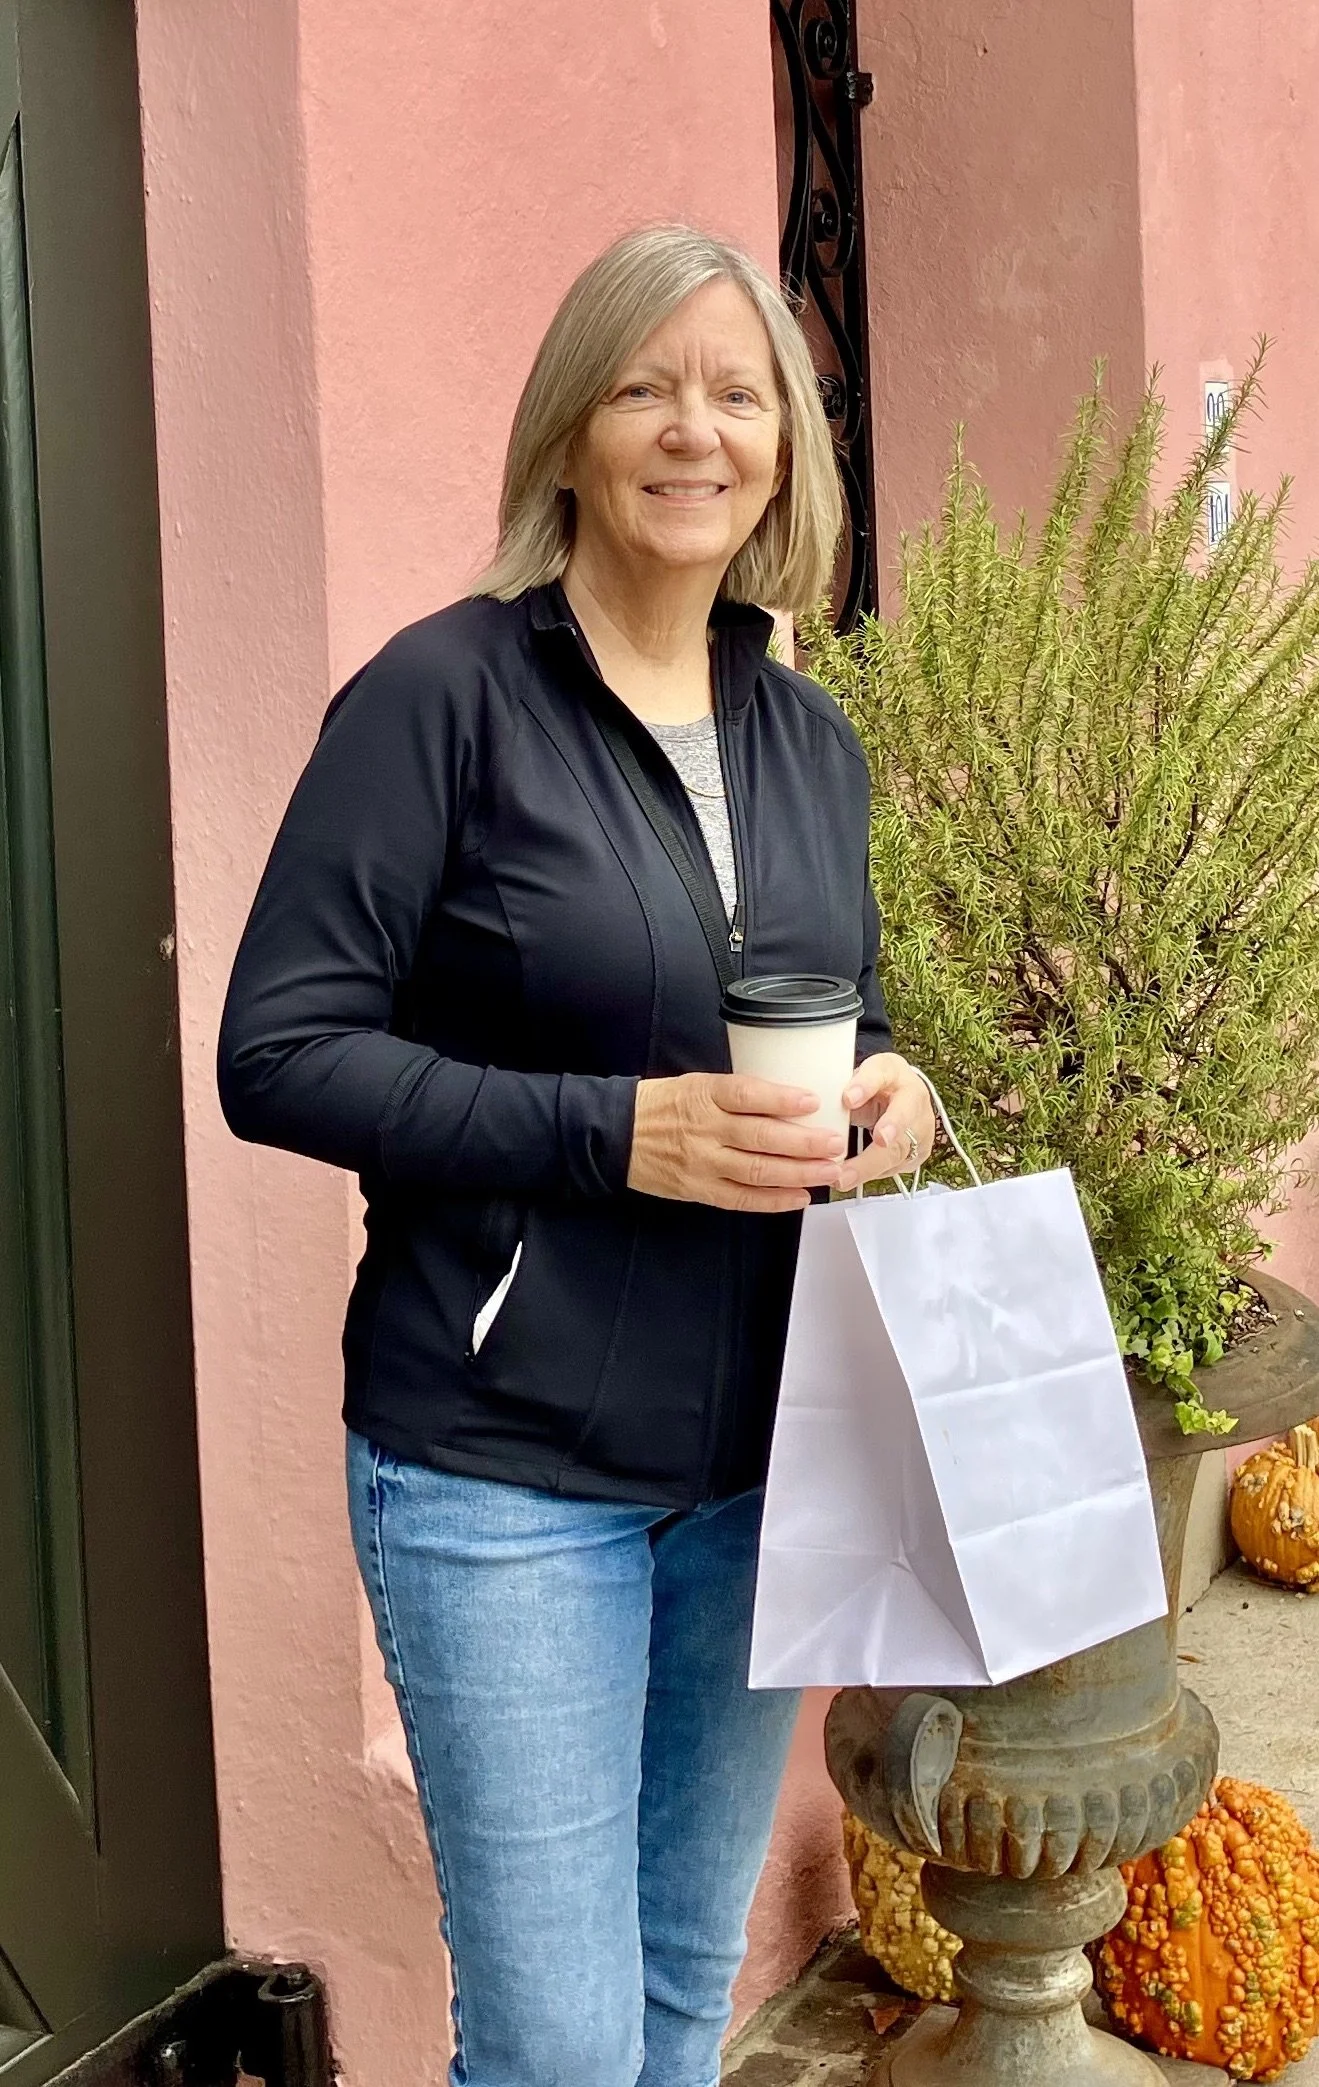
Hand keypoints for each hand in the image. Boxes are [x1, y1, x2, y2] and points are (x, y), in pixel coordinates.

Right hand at [627, 1072, 846, 1213]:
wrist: (617, 1134)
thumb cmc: (663, 1105)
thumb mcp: (696, 1084)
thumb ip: (736, 1094)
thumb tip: (787, 1100)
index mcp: (704, 1094)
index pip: (746, 1094)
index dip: (781, 1098)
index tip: (813, 1100)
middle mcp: (704, 1129)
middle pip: (761, 1136)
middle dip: (804, 1142)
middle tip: (835, 1143)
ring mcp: (701, 1162)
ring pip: (757, 1170)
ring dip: (798, 1173)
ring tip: (828, 1172)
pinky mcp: (698, 1189)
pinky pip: (740, 1198)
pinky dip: (772, 1200)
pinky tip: (799, 1197)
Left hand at [835, 1053, 936, 1192]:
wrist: (900, 1098)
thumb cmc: (870, 1087)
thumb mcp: (853, 1079)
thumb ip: (837, 1089)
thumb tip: (807, 1108)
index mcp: (891, 1071)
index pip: (880, 1073)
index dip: (866, 1085)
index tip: (848, 1098)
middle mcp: (912, 1097)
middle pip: (903, 1113)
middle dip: (891, 1127)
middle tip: (878, 1140)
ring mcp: (920, 1125)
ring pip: (899, 1148)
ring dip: (870, 1165)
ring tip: (843, 1178)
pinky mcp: (918, 1151)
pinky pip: (895, 1166)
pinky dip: (869, 1175)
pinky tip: (848, 1180)